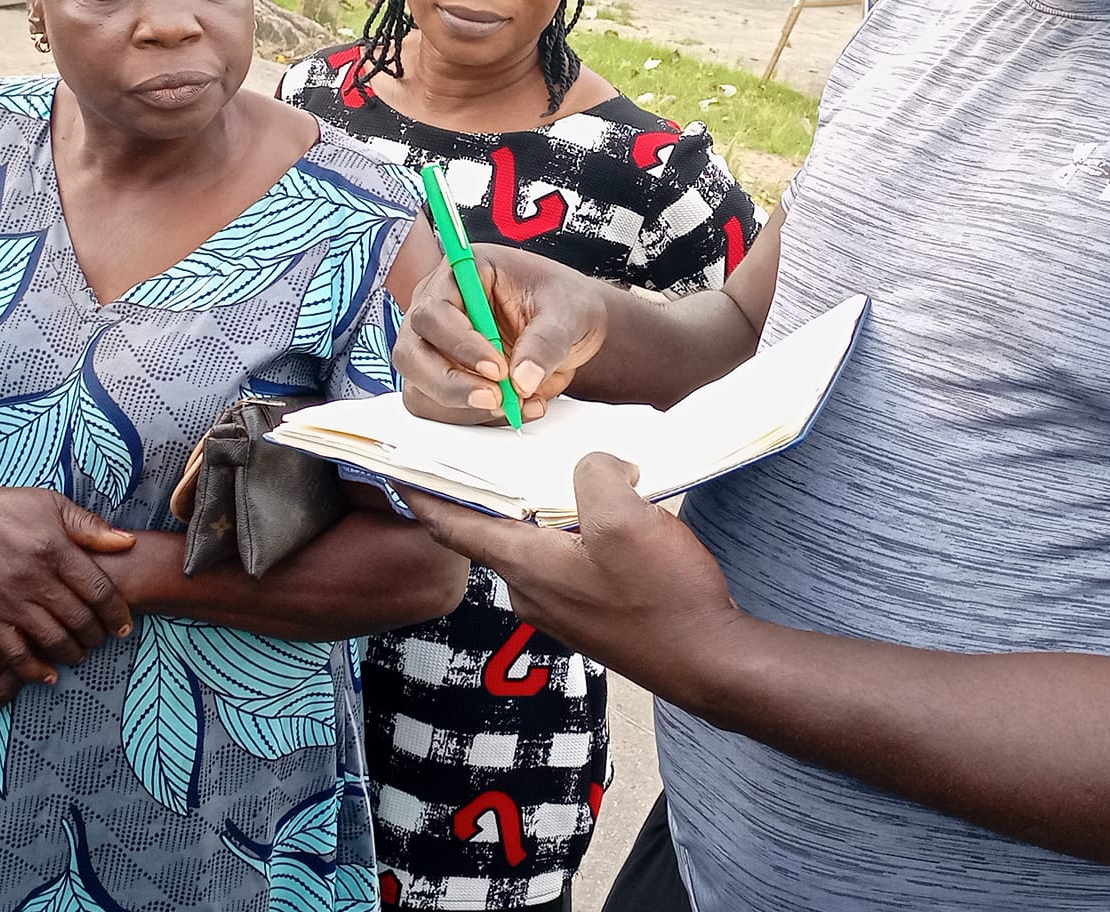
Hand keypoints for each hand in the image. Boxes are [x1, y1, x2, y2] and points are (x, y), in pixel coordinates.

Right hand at [0, 483, 135, 690]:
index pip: (98, 590)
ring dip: (72, 652)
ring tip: (80, 652)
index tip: (125, 625)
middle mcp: (33, 578)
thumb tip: (128, 542)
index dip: (117, 613)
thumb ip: (91, 527)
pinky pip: (12, 653)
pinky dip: (33, 669)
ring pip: (51, 639)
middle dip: (97, 634)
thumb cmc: (7, 508)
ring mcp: (6, 600)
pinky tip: (47, 674)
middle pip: (79, 619)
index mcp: (55, 550)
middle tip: (103, 638)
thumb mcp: (53, 505)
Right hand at [396, 246, 609, 425]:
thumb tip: (522, 379)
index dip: (460, 344)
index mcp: (463, 272)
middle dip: (451, 384)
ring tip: (514, 404)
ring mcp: (436, 345)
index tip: (496, 368)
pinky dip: (472, 418)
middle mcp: (439, 306)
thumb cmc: (565, 304)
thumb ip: (546, 341)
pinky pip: (438, 408)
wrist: (573, 329)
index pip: (436, 311)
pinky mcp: (444, 377)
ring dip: (462, 407)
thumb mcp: (567, 312)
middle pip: (412, 353)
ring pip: (419, 387)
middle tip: (496, 398)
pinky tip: (512, 409)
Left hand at [400, 454, 746, 695]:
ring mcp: (563, 608)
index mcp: (527, 567)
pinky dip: (576, 531)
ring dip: (548, 509)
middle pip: (498, 532)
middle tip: (499, 447)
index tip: (400, 471)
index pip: (455, 529)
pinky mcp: (593, 613)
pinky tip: (612, 513)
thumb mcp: (626, 519)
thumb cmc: (662, 597)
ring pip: (540, 544)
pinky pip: (569, 561)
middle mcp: (533, 592)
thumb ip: (594, 477)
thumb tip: (597, 469)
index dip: (424, 497)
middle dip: (497, 492)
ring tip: (573, 470)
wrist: (709, 662)